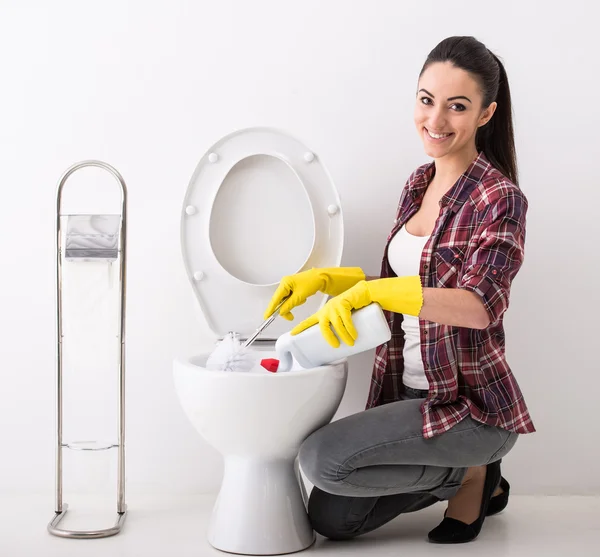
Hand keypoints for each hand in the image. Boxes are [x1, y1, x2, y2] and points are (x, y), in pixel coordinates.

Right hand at [263, 267, 364, 320]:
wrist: (322, 278)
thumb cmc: (312, 282)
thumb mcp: (300, 296)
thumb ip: (289, 305)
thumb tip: (281, 312)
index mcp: (285, 283)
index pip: (275, 298)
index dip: (270, 309)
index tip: (266, 317)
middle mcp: (285, 284)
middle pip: (280, 301)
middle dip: (286, 308)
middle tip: (290, 317)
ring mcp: (289, 286)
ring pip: (286, 301)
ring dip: (293, 304)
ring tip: (302, 299)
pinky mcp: (293, 288)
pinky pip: (291, 299)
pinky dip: (296, 301)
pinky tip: (303, 297)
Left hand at [290, 276, 423, 347]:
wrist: (365, 294)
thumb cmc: (355, 309)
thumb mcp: (345, 320)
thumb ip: (342, 330)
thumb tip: (345, 348)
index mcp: (324, 314)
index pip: (309, 321)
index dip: (300, 328)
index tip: (292, 335)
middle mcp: (327, 309)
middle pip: (322, 326)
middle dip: (328, 338)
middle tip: (335, 346)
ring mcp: (334, 305)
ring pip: (337, 325)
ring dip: (344, 336)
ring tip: (351, 343)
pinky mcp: (344, 302)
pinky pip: (346, 319)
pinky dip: (351, 329)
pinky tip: (354, 335)